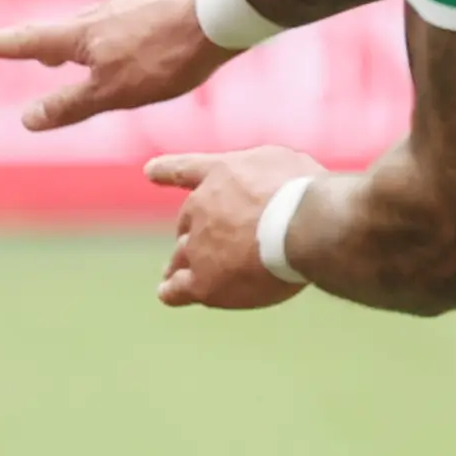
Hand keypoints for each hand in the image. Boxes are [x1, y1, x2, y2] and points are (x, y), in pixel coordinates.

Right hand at [0, 0, 232, 131]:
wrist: (222, 15)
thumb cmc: (166, 57)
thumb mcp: (113, 93)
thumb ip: (71, 105)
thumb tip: (26, 118)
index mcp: (82, 35)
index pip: (28, 41)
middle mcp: (102, 12)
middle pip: (64, 31)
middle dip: (46, 45)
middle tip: (32, 53)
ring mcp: (133, 1)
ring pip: (100, 23)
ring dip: (86, 39)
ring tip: (86, 52)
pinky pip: (133, 19)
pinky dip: (124, 33)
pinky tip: (145, 41)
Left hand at [147, 145, 318, 308]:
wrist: (304, 223)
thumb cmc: (304, 191)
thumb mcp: (284, 163)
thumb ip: (266, 176)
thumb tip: (269, 190)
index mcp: (220, 174)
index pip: (187, 170)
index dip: (166, 171)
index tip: (150, 171)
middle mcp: (200, 207)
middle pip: (187, 223)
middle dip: (192, 233)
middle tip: (201, 246)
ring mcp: (198, 245)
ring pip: (181, 256)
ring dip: (180, 264)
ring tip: (173, 276)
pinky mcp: (204, 281)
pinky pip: (179, 289)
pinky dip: (172, 290)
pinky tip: (167, 293)